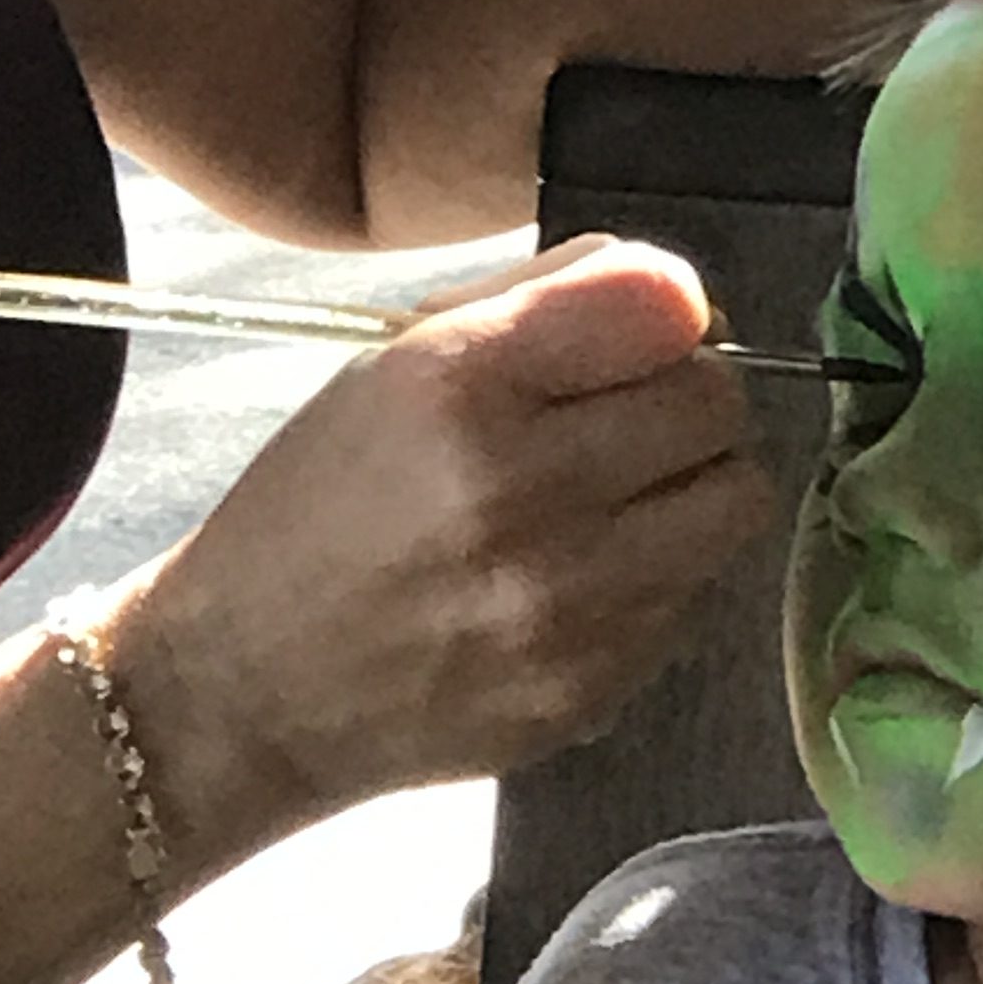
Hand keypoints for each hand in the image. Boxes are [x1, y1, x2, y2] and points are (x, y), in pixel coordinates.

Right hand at [123, 236, 773, 816]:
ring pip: (735, 503)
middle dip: (682, 399)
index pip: (662, 304)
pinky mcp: (593, 688)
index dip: (665, 313)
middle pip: (718, 404)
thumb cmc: (319, 504)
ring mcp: (568, 605)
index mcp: (459, 387)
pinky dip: (657, 577)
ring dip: (689, 489)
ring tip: (614, 501)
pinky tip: (580, 580)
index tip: (631, 338)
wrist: (247, 687)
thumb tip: (674, 295)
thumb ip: (538, 300)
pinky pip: (694, 598)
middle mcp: (524, 492)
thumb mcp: (390, 363)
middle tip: (621, 422)